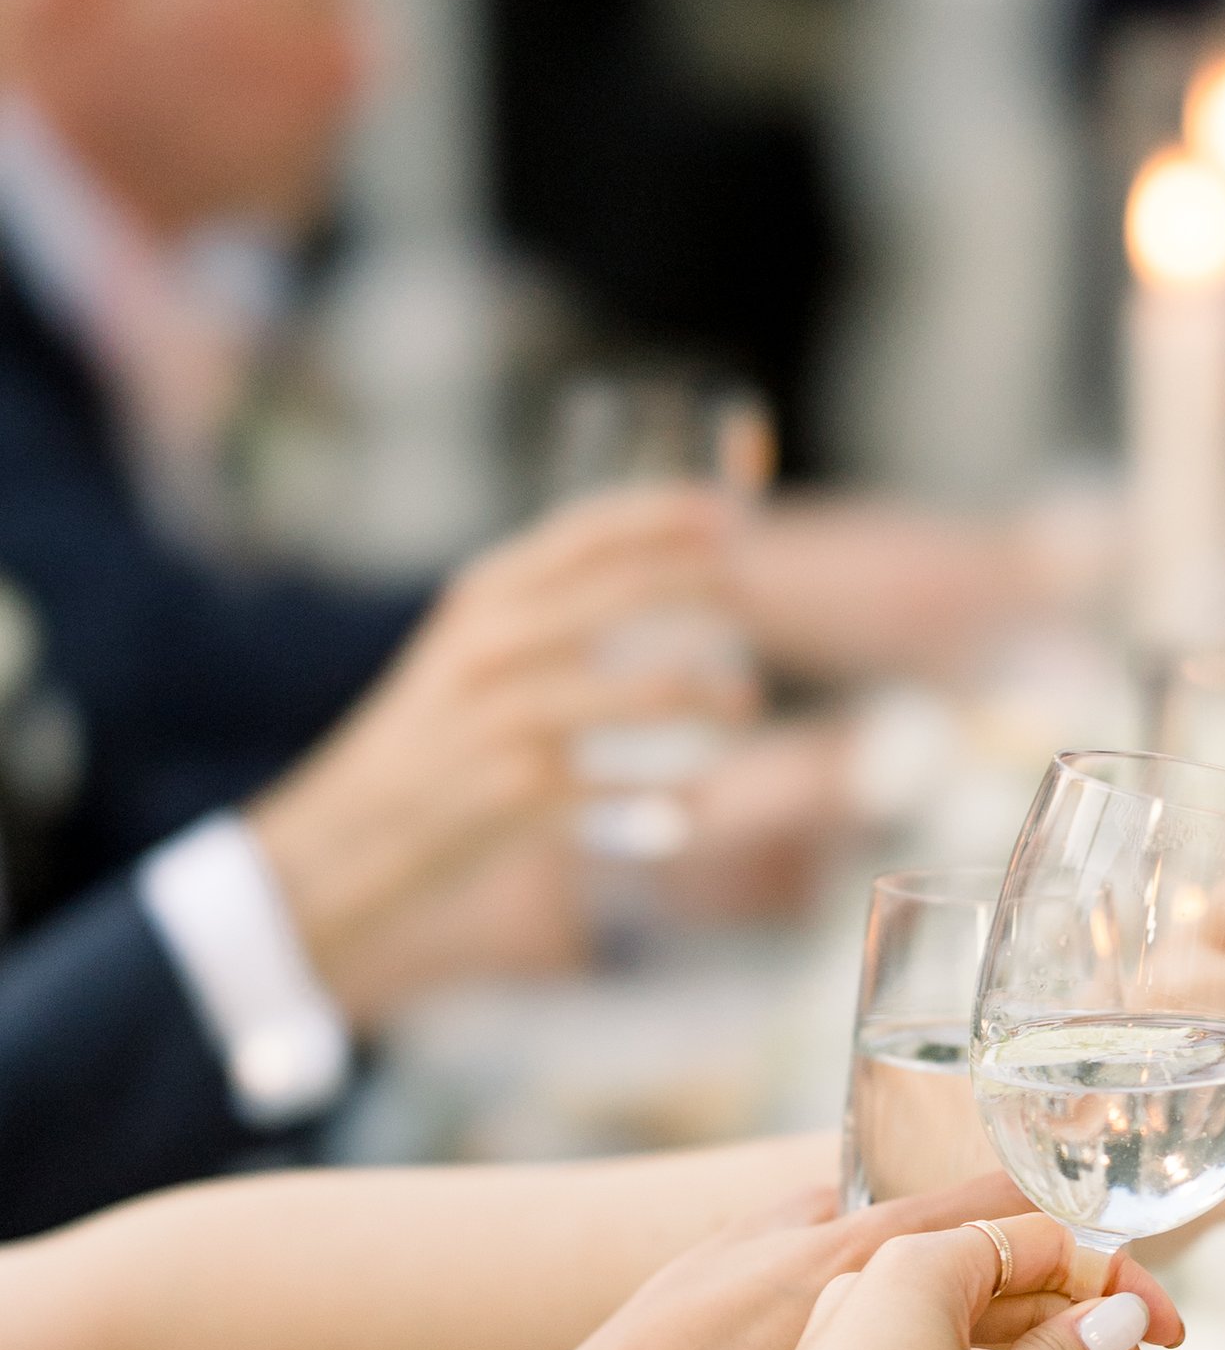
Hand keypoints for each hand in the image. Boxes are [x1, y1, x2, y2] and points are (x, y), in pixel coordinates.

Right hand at [249, 486, 751, 1022]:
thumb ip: (542, 614)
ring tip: (745, 701)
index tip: (723, 513)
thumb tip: (648, 577)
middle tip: (753, 593)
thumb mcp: (468, 654)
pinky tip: (698, 796)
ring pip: (636, 693)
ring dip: (704, 695)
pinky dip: (668, 793)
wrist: (346, 836)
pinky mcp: (519, 792)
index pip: (583, 533)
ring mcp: (505, 718)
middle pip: (620, 595)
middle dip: (698, 586)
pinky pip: (621, 784)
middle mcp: (491, 646)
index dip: (660, 515)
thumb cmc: (428, 743)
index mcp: (482, 600)